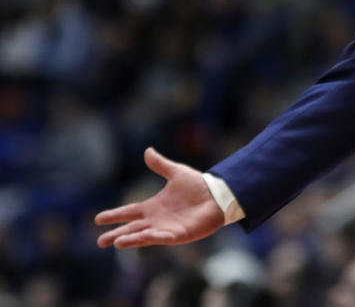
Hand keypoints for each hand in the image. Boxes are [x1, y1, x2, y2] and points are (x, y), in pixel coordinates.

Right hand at [95, 147, 224, 248]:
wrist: (218, 195)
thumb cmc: (198, 186)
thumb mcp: (176, 173)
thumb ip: (160, 165)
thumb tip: (148, 150)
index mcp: (153, 206)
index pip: (129, 212)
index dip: (114, 215)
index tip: (97, 219)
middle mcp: (156, 220)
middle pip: (132, 228)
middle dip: (116, 235)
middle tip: (100, 242)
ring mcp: (166, 228)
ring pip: (144, 236)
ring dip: (131, 239)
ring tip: (116, 243)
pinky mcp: (178, 235)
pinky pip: (163, 237)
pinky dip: (153, 237)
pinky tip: (143, 237)